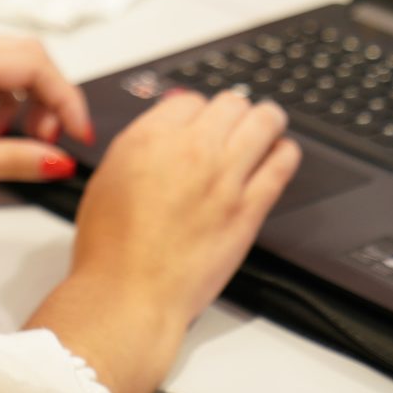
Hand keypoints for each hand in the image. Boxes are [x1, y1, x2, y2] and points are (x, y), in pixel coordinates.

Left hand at [0, 37, 92, 198]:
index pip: (35, 64)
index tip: (77, 136)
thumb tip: (58, 162)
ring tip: (22, 139)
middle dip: (49, 96)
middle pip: (27, 55)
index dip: (65, 99)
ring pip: (8, 62)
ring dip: (27, 97)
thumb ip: (11, 159)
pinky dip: (3, 97)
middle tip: (50, 140)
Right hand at [26, 89, 299, 392]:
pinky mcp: (249, 209)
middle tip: (234, 122)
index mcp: (149, 138)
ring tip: (268, 125)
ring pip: (263, 121)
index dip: (195, 111)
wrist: (129, 294)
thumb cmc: (111, 247)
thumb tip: (166, 125)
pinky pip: (282, 164)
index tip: (200, 122)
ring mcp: (224, 178)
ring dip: (266, 120)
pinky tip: (281, 154)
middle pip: (230, 103)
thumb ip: (141, 144)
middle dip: (231, 111)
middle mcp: (190, 150)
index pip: (189, 99)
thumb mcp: (108, 177)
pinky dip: (284, 152)